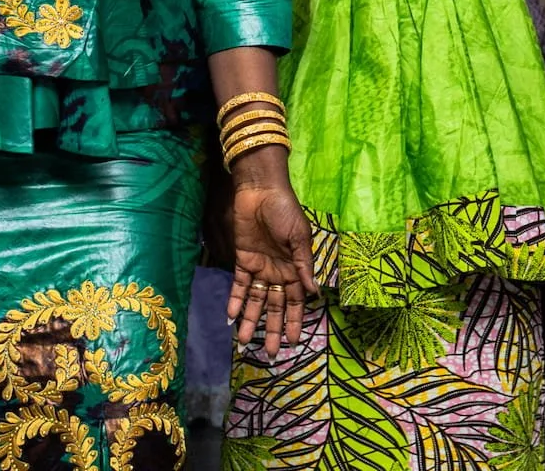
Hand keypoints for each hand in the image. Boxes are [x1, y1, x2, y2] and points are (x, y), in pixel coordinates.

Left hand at [224, 148, 317, 356]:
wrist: (261, 190)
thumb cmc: (285, 211)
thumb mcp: (300, 237)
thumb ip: (304, 265)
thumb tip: (313, 293)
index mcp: (295, 270)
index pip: (296, 303)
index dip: (295, 322)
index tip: (294, 342)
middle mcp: (277, 273)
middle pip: (275, 307)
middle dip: (273, 329)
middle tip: (270, 353)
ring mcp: (259, 268)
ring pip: (255, 301)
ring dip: (250, 321)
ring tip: (245, 343)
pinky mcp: (242, 260)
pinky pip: (238, 285)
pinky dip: (235, 300)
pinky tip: (231, 317)